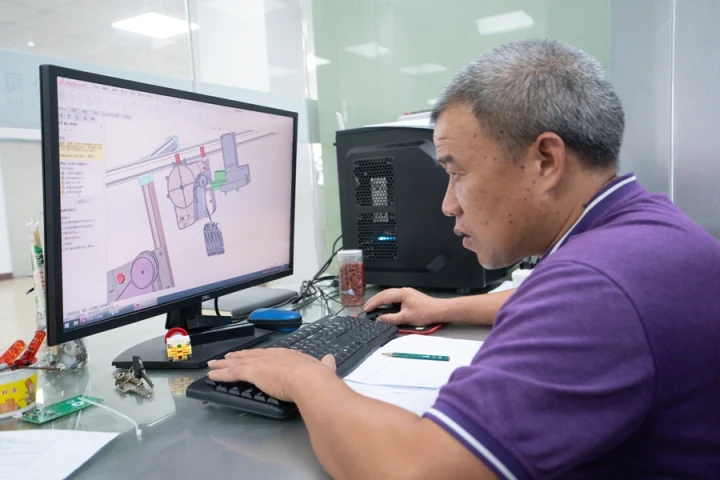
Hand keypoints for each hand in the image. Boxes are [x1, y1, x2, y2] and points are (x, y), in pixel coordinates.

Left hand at [207, 349, 336, 401]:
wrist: (309, 379)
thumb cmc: (316, 376)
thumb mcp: (323, 368)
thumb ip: (325, 364)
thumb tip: (330, 359)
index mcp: (288, 355)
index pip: (268, 354)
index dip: (257, 355)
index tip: (250, 356)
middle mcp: (272, 356)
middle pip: (250, 356)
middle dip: (236, 357)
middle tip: (225, 357)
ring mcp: (261, 363)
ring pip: (237, 363)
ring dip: (223, 365)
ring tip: (213, 365)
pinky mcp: (252, 373)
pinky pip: (232, 373)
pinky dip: (221, 374)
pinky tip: (212, 376)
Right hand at [363, 288, 442, 325]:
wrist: (439, 311)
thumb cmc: (424, 313)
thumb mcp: (406, 318)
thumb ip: (390, 318)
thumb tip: (378, 319)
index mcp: (401, 293)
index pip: (383, 297)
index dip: (373, 303)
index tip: (365, 309)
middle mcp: (403, 290)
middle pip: (385, 293)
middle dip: (374, 300)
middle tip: (366, 307)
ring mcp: (406, 293)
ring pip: (389, 294)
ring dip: (380, 300)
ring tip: (372, 306)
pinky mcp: (409, 297)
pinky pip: (394, 297)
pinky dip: (387, 301)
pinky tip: (384, 305)